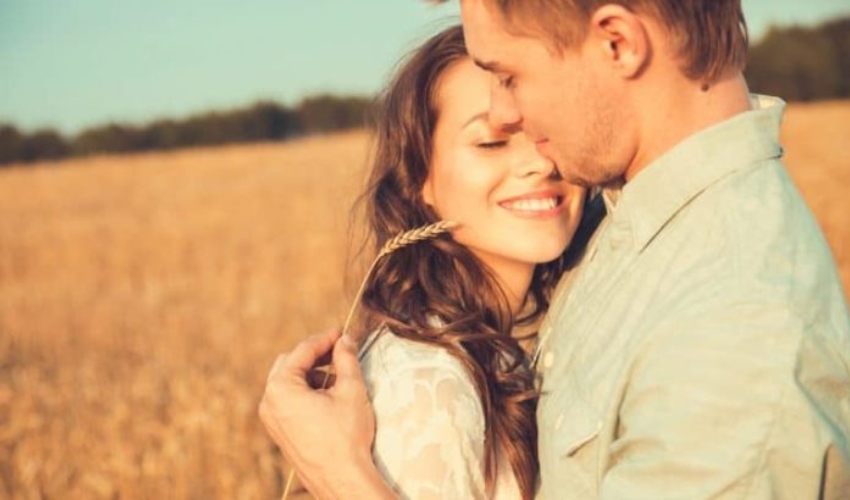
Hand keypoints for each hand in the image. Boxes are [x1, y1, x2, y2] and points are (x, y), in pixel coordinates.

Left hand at [259, 330, 382, 497]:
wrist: (341, 479)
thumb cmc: (345, 436)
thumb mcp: (350, 390)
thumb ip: (346, 359)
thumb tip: (344, 340)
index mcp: (281, 388)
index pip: (302, 351)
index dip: (324, 338)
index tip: (341, 331)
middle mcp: (268, 402)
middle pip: (289, 363)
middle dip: (314, 355)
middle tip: (339, 349)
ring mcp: (271, 419)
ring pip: (288, 382)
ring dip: (311, 373)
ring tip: (338, 375)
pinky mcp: (279, 432)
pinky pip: (288, 401)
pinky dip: (306, 391)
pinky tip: (328, 395)